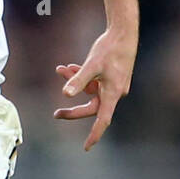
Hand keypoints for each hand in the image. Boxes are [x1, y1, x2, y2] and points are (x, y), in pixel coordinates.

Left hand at [53, 27, 136, 150]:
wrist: (124, 31)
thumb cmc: (110, 48)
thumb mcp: (91, 65)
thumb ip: (78, 80)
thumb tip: (66, 94)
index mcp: (112, 93)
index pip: (102, 120)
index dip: (95, 134)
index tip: (87, 147)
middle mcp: (115, 92)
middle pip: (91, 107)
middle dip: (73, 109)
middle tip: (56, 114)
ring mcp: (113, 84)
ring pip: (90, 90)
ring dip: (74, 82)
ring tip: (60, 69)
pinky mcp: (111, 75)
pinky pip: (93, 81)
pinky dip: (81, 76)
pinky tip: (69, 67)